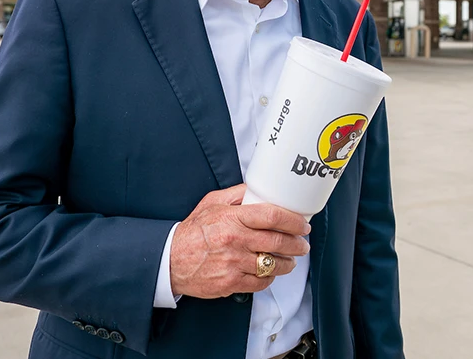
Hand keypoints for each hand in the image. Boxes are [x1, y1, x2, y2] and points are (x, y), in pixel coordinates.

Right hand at [169, 184, 310, 298]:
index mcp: (232, 218)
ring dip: (287, 263)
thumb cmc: (192, 232)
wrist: (170, 261)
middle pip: (278, 241)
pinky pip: (261, 282)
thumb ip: (237, 194)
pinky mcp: (231, 282)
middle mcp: (235, 240)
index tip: (302, 224)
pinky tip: (269, 272)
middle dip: (297, 244)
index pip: (272, 216)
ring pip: (273, 264)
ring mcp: (234, 263)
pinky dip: (269, 278)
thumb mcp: (211, 203)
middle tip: (302, 244)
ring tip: (290, 260)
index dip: (293, 221)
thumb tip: (258, 188)